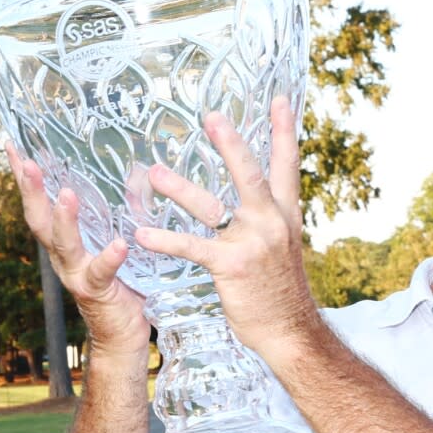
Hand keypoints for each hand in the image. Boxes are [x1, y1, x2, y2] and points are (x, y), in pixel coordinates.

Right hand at [7, 142, 149, 359]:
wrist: (122, 334)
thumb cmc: (121, 283)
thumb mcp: (119, 239)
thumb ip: (123, 212)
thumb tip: (135, 176)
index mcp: (65, 240)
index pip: (40, 202)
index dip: (24, 177)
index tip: (12, 146)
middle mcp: (63, 256)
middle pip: (39, 219)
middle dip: (31, 190)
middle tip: (26, 161)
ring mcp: (77, 274)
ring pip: (63, 245)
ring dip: (64, 219)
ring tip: (66, 195)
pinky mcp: (98, 292)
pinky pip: (102, 273)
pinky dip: (109, 258)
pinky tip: (119, 245)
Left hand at [134, 97, 320, 361]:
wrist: (290, 332)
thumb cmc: (281, 291)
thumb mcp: (284, 247)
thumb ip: (270, 220)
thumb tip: (260, 200)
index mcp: (285, 215)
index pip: (287, 166)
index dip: (283, 131)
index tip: (278, 100)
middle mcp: (271, 223)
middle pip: (250, 174)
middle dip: (231, 144)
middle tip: (211, 117)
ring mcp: (252, 244)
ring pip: (212, 207)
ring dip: (179, 188)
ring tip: (153, 173)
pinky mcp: (230, 266)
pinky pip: (191, 247)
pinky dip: (164, 239)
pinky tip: (142, 232)